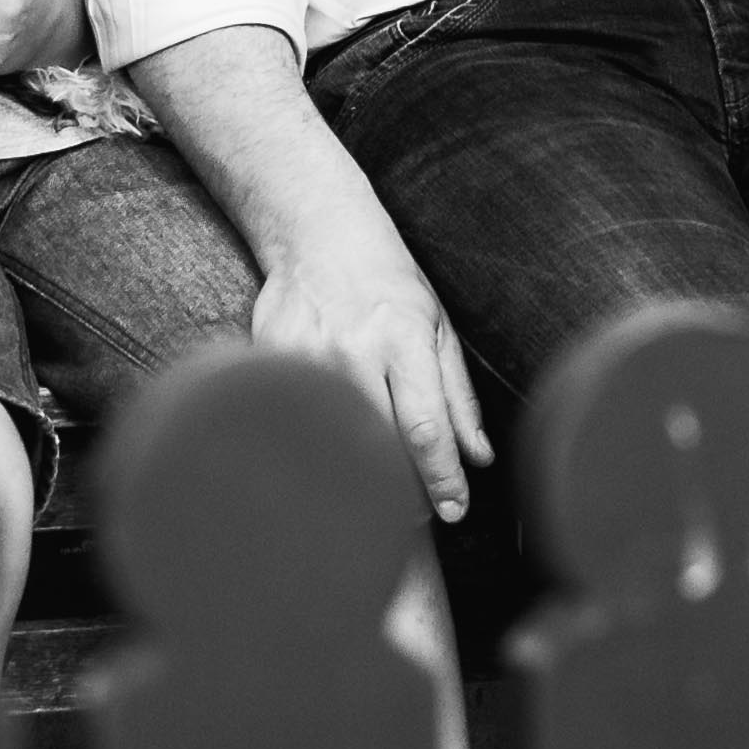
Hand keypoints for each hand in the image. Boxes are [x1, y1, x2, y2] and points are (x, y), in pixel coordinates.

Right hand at [253, 204, 493, 518]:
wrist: (316, 233)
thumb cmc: (388, 283)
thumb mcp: (438, 327)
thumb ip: (458, 396)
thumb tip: (480, 457)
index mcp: (404, 340)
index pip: (426, 428)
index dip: (442, 479)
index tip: (454, 512)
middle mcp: (355, 350)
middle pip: (378, 444)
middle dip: (401, 491)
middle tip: (415, 514)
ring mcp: (306, 356)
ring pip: (333, 439)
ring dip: (356, 473)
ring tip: (372, 491)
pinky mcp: (268, 358)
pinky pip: (294, 419)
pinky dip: (313, 444)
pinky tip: (325, 451)